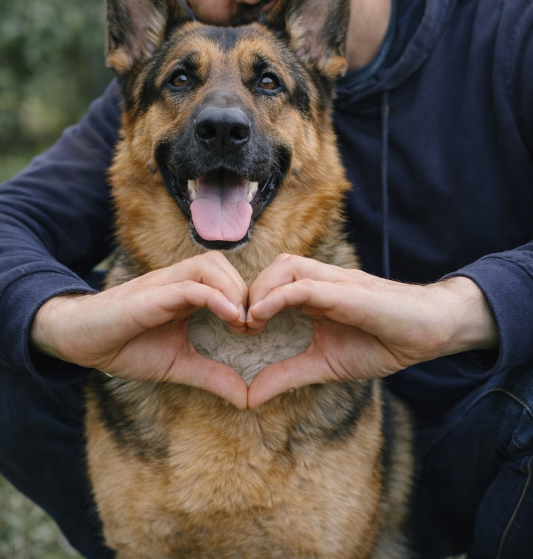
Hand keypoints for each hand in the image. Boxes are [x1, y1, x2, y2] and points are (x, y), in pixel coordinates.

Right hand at [30, 251, 248, 407]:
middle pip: (222, 264)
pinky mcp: (153, 293)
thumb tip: (246, 398)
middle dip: (245, 290)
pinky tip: (229, 317)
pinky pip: (191, 285)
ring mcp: (165, 284)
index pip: (226, 278)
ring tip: (241, 322)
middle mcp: (178, 281)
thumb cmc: (126, 347)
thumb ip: (211, 375)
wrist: (82, 341)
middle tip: (253, 326)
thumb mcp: (178, 364)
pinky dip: (214, 297)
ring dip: (233, 289)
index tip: (257, 330)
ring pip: (210, 265)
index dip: (247, 298)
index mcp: (186, 293)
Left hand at [245, 254, 498, 407]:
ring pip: (285, 267)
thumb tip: (249, 396)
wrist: (428, 332)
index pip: (273, 284)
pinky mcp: (343, 289)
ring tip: (249, 322)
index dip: (250, 302)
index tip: (235, 333)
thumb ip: (289, 374)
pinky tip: (262, 317)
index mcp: (316, 295)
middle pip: (274, 269)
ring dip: (260, 290)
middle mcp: (321, 281)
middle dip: (248, 293)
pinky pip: (303, 284)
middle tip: (236, 327)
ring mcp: (333, 281)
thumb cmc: (383, 343)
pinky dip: (277, 296)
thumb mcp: (325, 364)